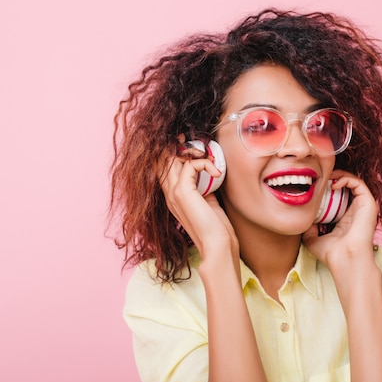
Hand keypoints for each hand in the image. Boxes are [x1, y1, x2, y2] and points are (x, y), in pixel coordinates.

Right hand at [159, 144, 238, 262]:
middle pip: (164, 160)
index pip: (164, 169)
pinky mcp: (183, 192)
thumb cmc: (217, 229)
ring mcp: (173, 193)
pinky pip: (190, 165)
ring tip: (207, 153)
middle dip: (177, 146)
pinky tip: (217, 172)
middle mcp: (169, 194)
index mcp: (173, 198)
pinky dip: (205, 163)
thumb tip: (209, 172)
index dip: (173, 153)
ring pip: (173, 159)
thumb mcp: (208, 203)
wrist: (217, 245)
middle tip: (188, 136)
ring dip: (191, 151)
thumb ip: (204, 188)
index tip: (186, 142)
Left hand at [302, 170, 377, 273]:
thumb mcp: (313, 239)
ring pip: (353, 181)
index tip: (315, 185)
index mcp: (346, 217)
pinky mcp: (369, 204)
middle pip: (346, 186)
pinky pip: (359, 183)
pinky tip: (333, 184)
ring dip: (339, 175)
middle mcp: (356, 210)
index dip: (327, 187)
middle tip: (319, 178)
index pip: (339, 195)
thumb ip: (309, 228)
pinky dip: (346, 178)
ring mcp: (363, 206)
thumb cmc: (332, 253)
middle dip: (333, 178)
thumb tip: (303, 220)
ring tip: (326, 177)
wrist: (344, 259)